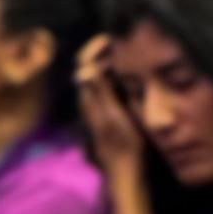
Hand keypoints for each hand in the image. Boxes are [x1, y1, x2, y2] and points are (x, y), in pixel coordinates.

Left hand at [73, 36, 148, 187]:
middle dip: (105, 55)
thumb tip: (82, 67)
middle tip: (125, 46)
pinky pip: (107, 91)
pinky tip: (130, 81)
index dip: (95, 49)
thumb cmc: (125, 146)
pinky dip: (116, 81)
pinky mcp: (107, 117)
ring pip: (99, 81)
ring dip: (111, 68)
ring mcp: (98, 110)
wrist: (127, 175)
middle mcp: (89, 102)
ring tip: (129, 59)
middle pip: (91, 70)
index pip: (84, 64)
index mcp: (89, 99)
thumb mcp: (115, 117)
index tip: (112, 39)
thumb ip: (100, 92)